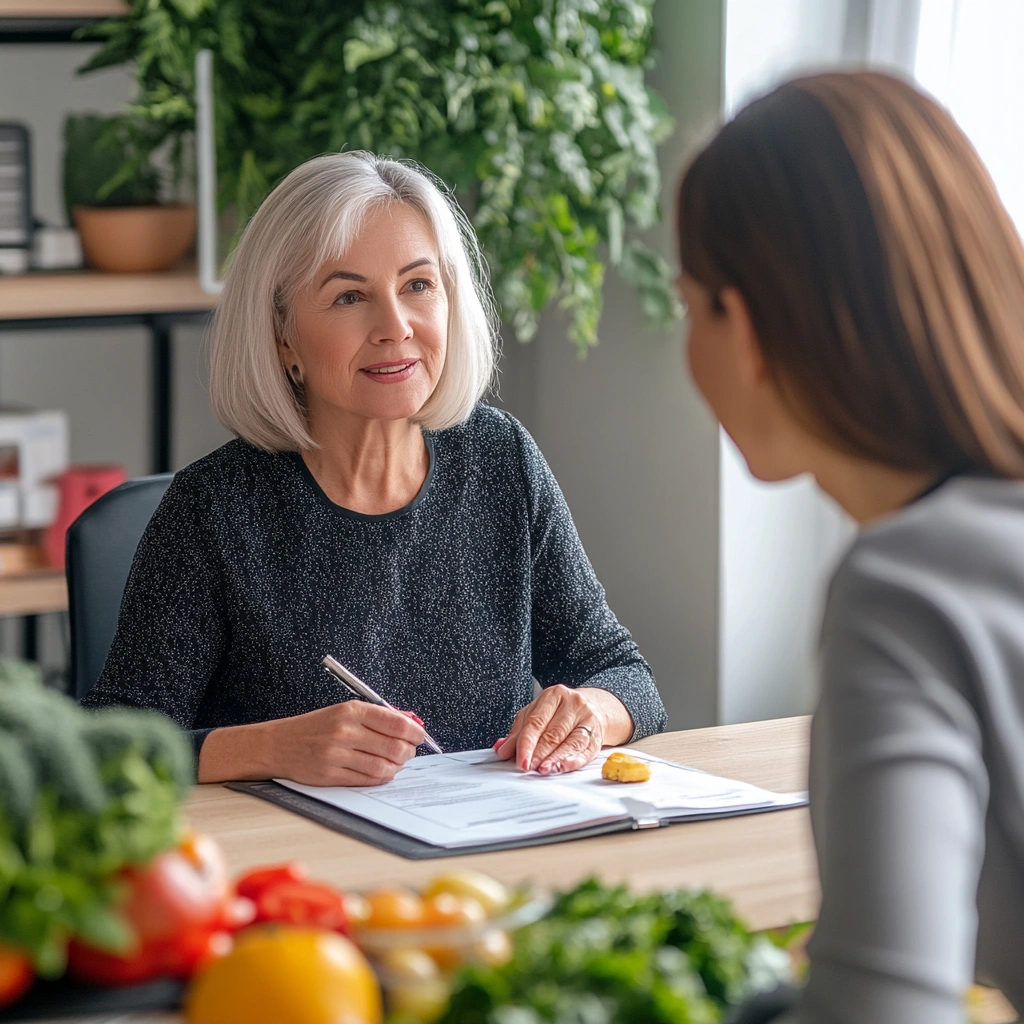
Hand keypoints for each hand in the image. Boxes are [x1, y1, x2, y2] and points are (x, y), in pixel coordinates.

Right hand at [246, 701, 423, 786]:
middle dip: (408, 752)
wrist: (278, 744)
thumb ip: (379, 716)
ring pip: (383, 766)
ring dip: (396, 767)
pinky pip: (367, 780)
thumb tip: (411, 719)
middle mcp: (345, 731)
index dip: (415, 732)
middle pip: (394, 747)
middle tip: (408, 752)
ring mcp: (337, 754)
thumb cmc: (315, 727)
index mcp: (351, 711)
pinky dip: (381, 778)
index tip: (419, 736)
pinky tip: (381, 772)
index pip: (396, 722)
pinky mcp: (330, 775)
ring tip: (395, 763)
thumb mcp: (345, 712)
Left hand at [493, 685, 632, 774]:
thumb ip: (518, 732)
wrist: (595, 707)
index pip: (536, 721)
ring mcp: (587, 717)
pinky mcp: (597, 733)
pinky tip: (563, 767)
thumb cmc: (560, 712)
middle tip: (528, 767)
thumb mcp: (537, 714)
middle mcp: (572, 703)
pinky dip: (573, 760)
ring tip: (543, 769)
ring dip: (555, 759)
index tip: (519, 759)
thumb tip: (502, 749)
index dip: (526, 743)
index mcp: (553, 695)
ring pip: (570, 742)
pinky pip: (586, 750)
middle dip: (538, 753)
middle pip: (553, 733)